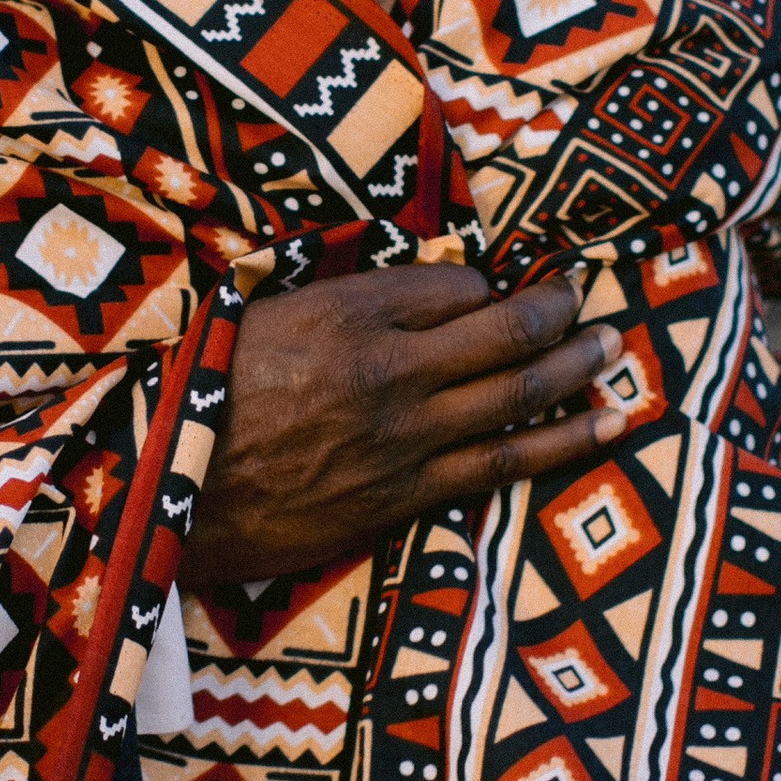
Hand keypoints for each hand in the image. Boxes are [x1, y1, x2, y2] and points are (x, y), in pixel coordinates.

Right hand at [183, 263, 633, 588]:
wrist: (164, 495)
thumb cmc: (199, 399)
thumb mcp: (256, 316)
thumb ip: (337, 301)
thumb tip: (415, 289)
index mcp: (348, 311)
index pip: (455, 284)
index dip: (488, 285)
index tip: (504, 288)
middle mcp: (389, 367)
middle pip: (507, 334)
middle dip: (560, 316)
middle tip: (591, 302)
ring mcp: (405, 437)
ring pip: (519, 397)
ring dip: (578, 372)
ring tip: (616, 355)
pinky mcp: (404, 496)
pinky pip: (502, 463)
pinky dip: (561, 442)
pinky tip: (603, 427)